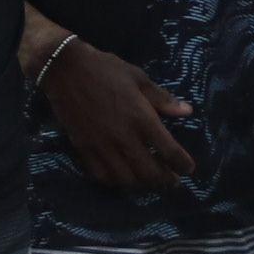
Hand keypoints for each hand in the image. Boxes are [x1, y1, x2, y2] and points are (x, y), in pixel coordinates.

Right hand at [41, 39, 192, 190]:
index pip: (169, 152)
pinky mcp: (84, 149)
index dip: (182, 165)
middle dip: (165, 181)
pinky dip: (115, 181)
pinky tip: (121, 176)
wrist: (65, 69)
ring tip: (149, 180)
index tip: (188, 169)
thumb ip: (163, 99)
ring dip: (142, 184)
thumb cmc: (106, 69)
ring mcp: (102, 146)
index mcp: (142, 119)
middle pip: (149, 173)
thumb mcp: (139, 78)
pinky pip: (102, 175)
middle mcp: (124, 138)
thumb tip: (187, 112)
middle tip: (172, 180)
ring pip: (126, 179)